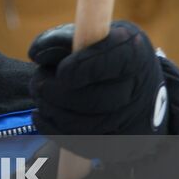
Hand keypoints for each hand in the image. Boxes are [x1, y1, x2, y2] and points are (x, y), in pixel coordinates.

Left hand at [28, 21, 178, 178]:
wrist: (142, 87)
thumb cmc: (107, 53)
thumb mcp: (91, 34)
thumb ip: (62, 39)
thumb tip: (35, 53)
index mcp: (132, 50)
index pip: (109, 62)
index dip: (80, 68)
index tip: (60, 72)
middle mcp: (138, 87)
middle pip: (94, 100)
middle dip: (56, 93)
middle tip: (37, 85)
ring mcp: (131, 120)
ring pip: (85, 126)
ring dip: (53, 112)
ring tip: (40, 98)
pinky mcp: (121, 144)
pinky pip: (83, 144)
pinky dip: (56, 131)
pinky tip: (43, 116)